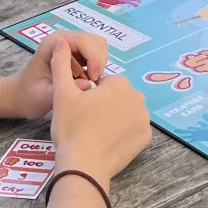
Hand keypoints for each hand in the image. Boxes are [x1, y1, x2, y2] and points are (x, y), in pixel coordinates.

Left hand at [5, 31, 111, 119]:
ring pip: (98, 46)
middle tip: (92, 82)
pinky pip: (95, 54)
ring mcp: (70, 45)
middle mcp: (63, 40)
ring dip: (99, 64)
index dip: (94, 58)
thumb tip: (88, 84)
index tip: (93, 79)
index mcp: (53, 44)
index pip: (85, 41)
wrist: (20, 96)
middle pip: (95, 41)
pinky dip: (96, 67)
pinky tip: (87, 80)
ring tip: (89, 82)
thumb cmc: (28, 97)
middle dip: (98, 61)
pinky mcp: (75, 53)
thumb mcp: (42, 97)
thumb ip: (62, 90)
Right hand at [47, 37, 151, 183]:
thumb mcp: (61, 93)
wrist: (83, 164)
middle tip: (86, 122)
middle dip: (104, 106)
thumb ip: (61, 64)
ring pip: (126, 113)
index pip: (104, 84)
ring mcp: (144, 119)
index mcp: (119, 83)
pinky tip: (108, 142)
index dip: (90, 96)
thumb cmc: (71, 127)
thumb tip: (61, 42)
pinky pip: (133, 130)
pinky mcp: (146, 138)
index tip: (80, 109)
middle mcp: (137, 97)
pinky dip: (123, 134)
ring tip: (96, 133)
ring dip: (115, 119)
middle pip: (117, 98)